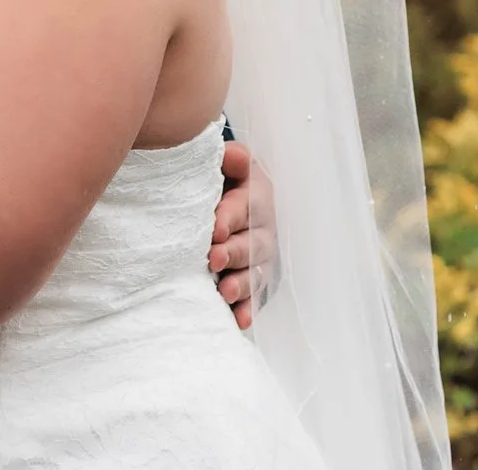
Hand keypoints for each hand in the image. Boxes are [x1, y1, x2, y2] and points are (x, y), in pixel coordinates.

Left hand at [208, 139, 276, 328]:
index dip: (232, 216)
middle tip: (212, 258)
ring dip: (242, 283)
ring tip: (224, 291)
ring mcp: (261, 256)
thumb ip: (229, 159)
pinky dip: (247, 309)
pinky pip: (255, 297)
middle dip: (234, 252)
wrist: (222, 193)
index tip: (214, 227)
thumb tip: (230, 157)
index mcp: (258, 193)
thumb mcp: (224, 161)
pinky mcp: (254, 278)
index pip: (248, 204)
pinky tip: (237, 320)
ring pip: (256, 272)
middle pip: (254, 242)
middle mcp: (264, 227)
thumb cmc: (220, 176)